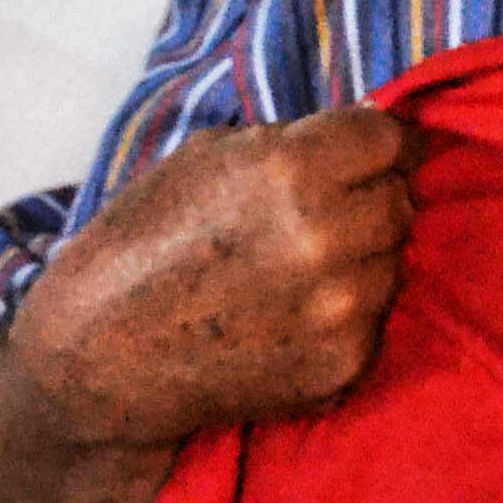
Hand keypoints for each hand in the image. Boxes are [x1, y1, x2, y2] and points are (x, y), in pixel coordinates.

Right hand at [11, 107, 423, 441]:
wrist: (103, 353)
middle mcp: (325, 236)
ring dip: (361, 260)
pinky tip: (293, 316)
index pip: (388, 138)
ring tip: (299, 270)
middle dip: (370, 199)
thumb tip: (363, 138)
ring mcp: (340, 308)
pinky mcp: (343, 364)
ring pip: (392, 263)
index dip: (387, 142)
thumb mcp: (205, 158)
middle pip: (399, 201)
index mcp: (291, 169)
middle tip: (327, 214)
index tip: (385, 152)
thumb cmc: (144, 242)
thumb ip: (290, 142)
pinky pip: (375, 322)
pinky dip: (347, 316)